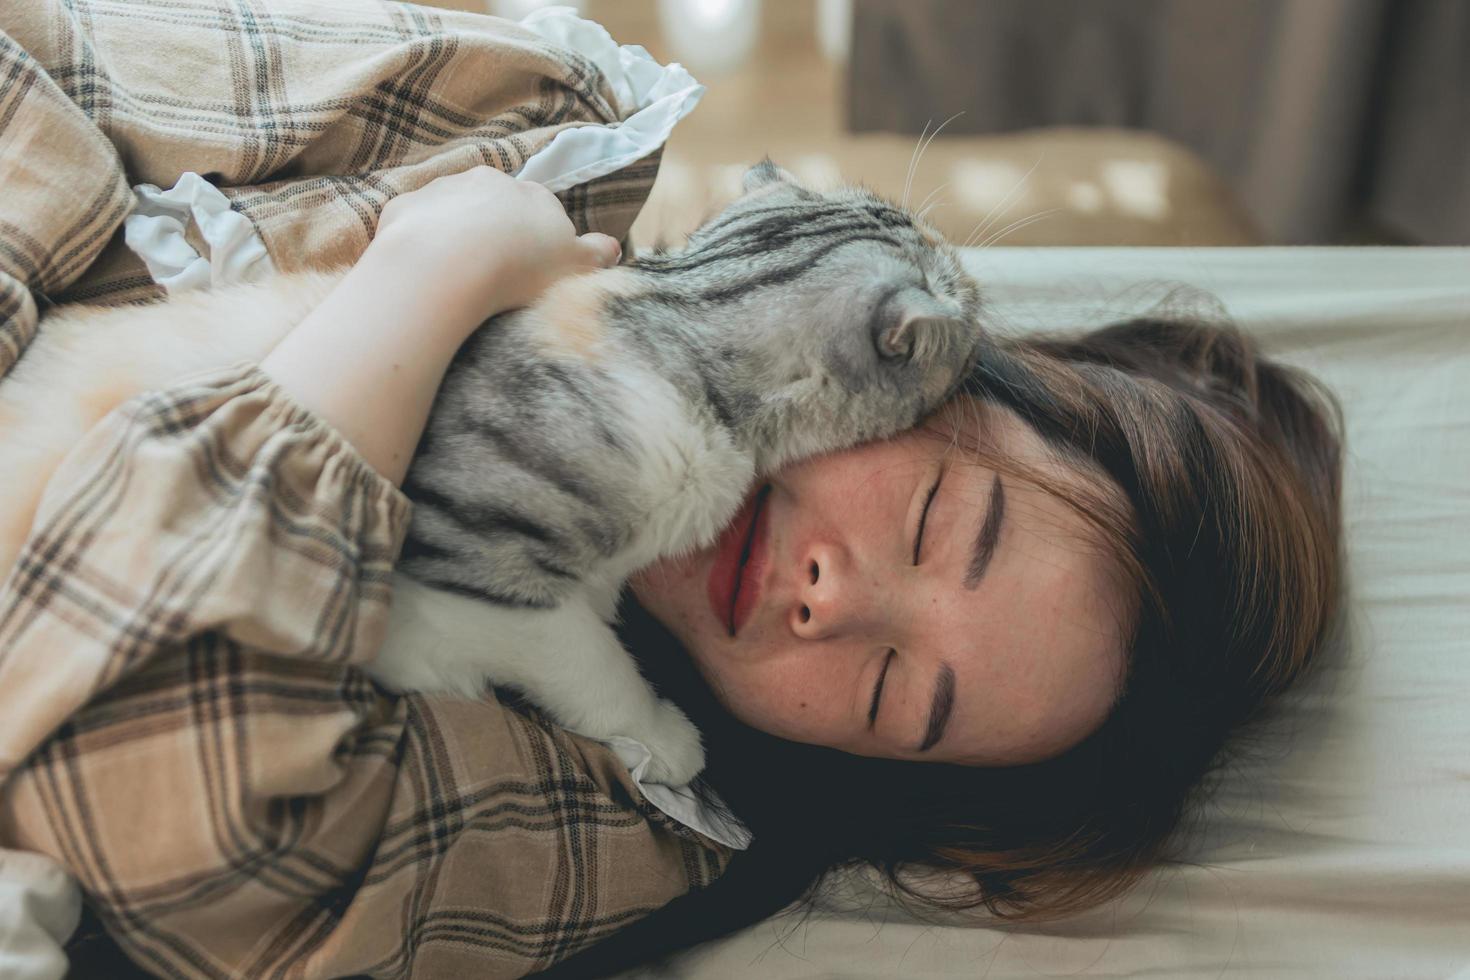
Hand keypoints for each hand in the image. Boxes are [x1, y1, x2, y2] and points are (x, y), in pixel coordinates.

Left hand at [371, 166, 621, 323]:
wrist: (449, 265)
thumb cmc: (520, 268)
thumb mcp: (575, 267)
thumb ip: (596, 255)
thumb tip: (613, 247)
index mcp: (533, 195)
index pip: (541, 212)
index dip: (537, 241)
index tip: (531, 271)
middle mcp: (488, 182)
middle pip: (495, 206)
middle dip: (494, 232)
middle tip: (493, 276)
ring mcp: (442, 190)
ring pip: (451, 212)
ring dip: (454, 235)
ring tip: (455, 278)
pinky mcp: (404, 208)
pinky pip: (413, 225)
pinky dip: (417, 243)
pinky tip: (422, 273)